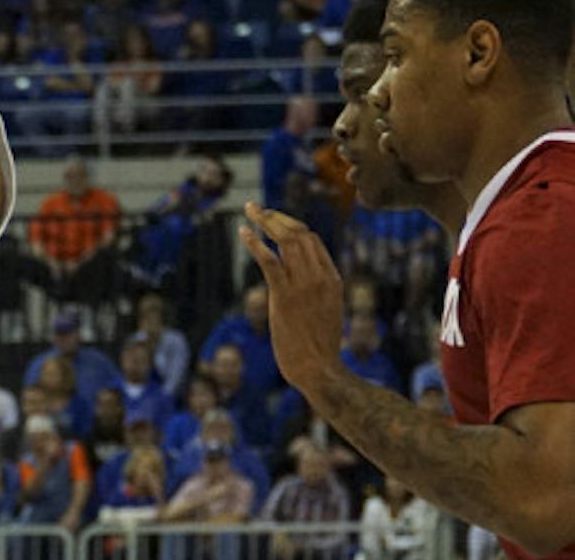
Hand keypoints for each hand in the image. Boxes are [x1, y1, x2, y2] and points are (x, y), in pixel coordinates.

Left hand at [238, 202, 344, 398]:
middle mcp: (320, 277)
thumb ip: (318, 291)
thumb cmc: (319, 345)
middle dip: (276, 216)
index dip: (291, 224)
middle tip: (256, 208)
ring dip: (264, 220)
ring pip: (285, 240)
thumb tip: (302, 280)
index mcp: (333, 279)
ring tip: (249, 210)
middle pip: (299, 233)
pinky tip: (243, 231)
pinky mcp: (284, 296)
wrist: (318, 369)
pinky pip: (269, 259)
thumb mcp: (327, 311)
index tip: (273, 218)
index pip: (313, 240)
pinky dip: (254, 242)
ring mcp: (303, 285)